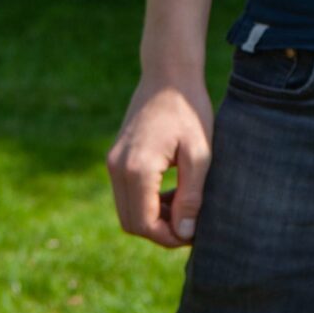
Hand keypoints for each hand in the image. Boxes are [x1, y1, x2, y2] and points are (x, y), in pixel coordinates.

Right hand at [107, 73, 213, 248]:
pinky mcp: (115, 159)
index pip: (145, 224)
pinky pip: (126, 194)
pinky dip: (146, 203)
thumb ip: (191, 195)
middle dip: (161, 232)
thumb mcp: (200, 153)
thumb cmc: (191, 110)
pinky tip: (173, 194)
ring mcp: (113, 163)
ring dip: (154, 218)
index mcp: (137, 170)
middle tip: (192, 226)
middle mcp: (117, 169)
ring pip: (127, 211)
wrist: (169, 74)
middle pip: (132, 223)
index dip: (169, 238)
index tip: (195, 234)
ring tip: (186, 210)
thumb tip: (184, 232)